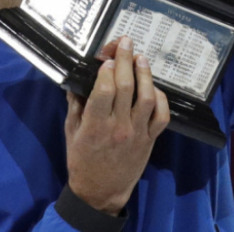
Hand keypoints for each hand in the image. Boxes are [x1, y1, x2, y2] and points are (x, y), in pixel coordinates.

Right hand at [64, 37, 169, 214]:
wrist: (100, 191)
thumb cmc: (81, 160)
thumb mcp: (71, 131)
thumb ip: (75, 104)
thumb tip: (78, 79)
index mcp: (95, 125)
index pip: (105, 90)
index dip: (107, 70)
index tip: (106, 58)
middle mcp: (118, 127)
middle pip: (126, 87)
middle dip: (126, 60)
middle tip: (125, 42)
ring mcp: (137, 133)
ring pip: (147, 98)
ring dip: (145, 74)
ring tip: (140, 57)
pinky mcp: (150, 140)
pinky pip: (162, 116)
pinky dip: (161, 98)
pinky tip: (154, 86)